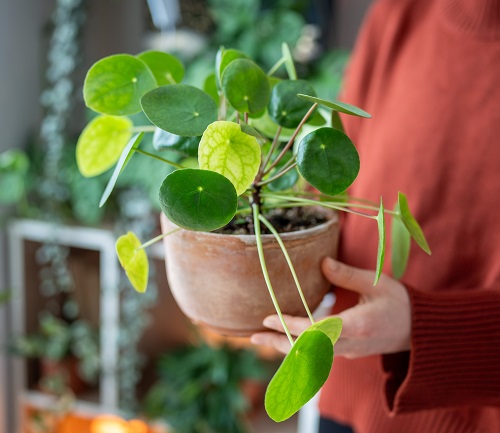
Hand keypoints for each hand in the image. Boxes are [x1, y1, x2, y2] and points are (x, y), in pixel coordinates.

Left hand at [250, 257, 411, 358]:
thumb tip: (322, 262)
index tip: (269, 320)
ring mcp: (348, 352)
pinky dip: (299, 347)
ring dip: (285, 346)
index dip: (290, 326)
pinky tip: (284, 338)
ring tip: (261, 338)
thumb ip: (348, 275)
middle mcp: (349, 345)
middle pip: (307, 349)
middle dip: (278, 342)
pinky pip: (318, 353)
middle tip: (252, 336)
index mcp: (357, 326)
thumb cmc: (401, 304)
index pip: (316, 331)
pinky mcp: (348, 352)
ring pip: (310, 354)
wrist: (421, 332)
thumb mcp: (377, 283)